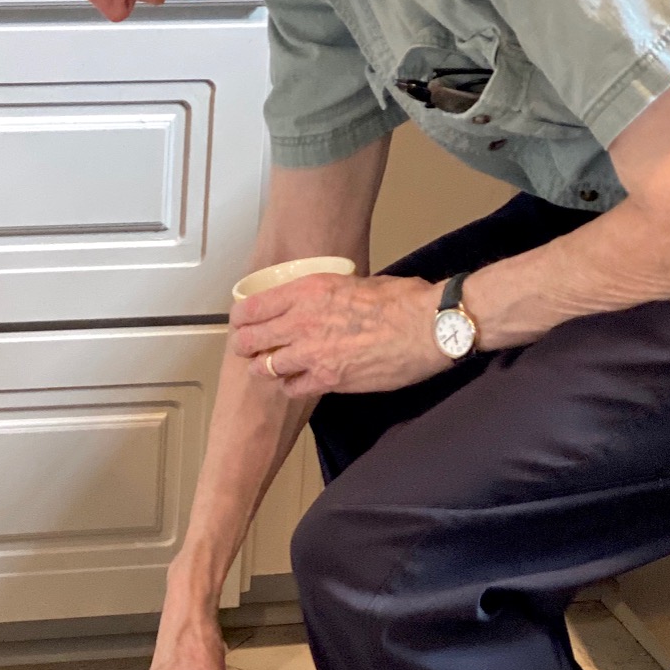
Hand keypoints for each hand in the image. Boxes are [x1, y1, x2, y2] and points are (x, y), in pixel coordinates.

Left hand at [231, 273, 450, 396]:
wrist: (428, 326)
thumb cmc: (402, 300)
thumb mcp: (354, 281)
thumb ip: (326, 295)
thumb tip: (319, 302)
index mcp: (307, 290)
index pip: (252, 307)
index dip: (241, 319)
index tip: (242, 323)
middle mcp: (302, 321)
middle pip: (250, 339)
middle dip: (246, 345)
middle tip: (251, 349)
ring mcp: (313, 353)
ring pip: (266, 367)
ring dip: (266, 368)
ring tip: (271, 368)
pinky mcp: (329, 379)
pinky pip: (293, 388)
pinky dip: (292, 386)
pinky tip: (300, 381)